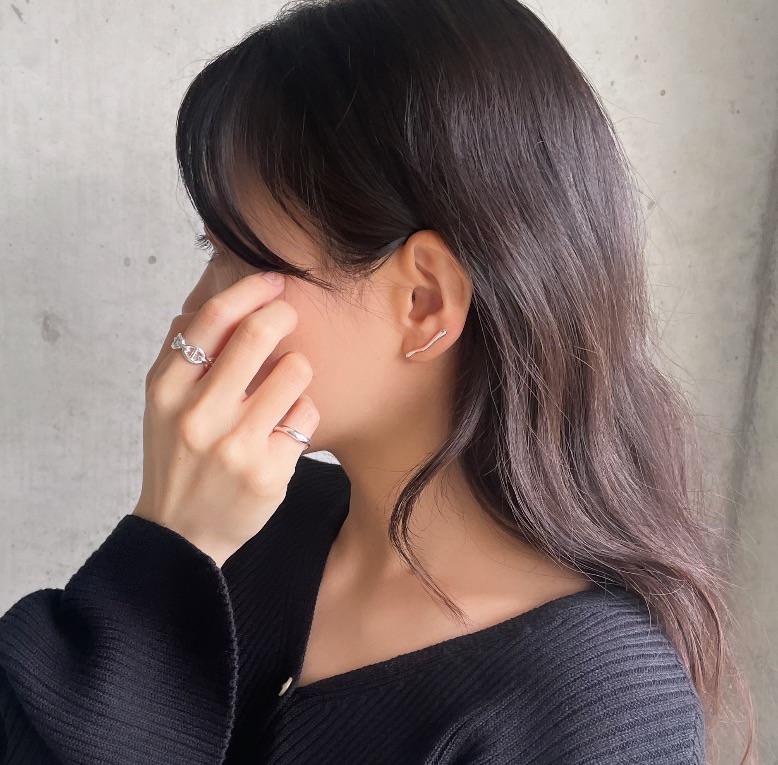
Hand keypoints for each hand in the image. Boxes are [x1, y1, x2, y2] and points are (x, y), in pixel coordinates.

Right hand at [133, 272, 318, 566]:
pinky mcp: (269, 471)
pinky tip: (283, 429)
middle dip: (284, 314)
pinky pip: (308, 414)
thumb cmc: (176, 457)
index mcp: (167, 389)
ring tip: (280, 389)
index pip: (212, 318)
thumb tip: (215, 298)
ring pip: (295, 371)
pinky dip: (302, 412)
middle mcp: (199, 415)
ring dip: (296, 370)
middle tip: (289, 315)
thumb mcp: (162, 403)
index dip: (250, 289)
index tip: (273, 281)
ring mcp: (236, 445)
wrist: (181, 533)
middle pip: (259, 333)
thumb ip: (185, 354)